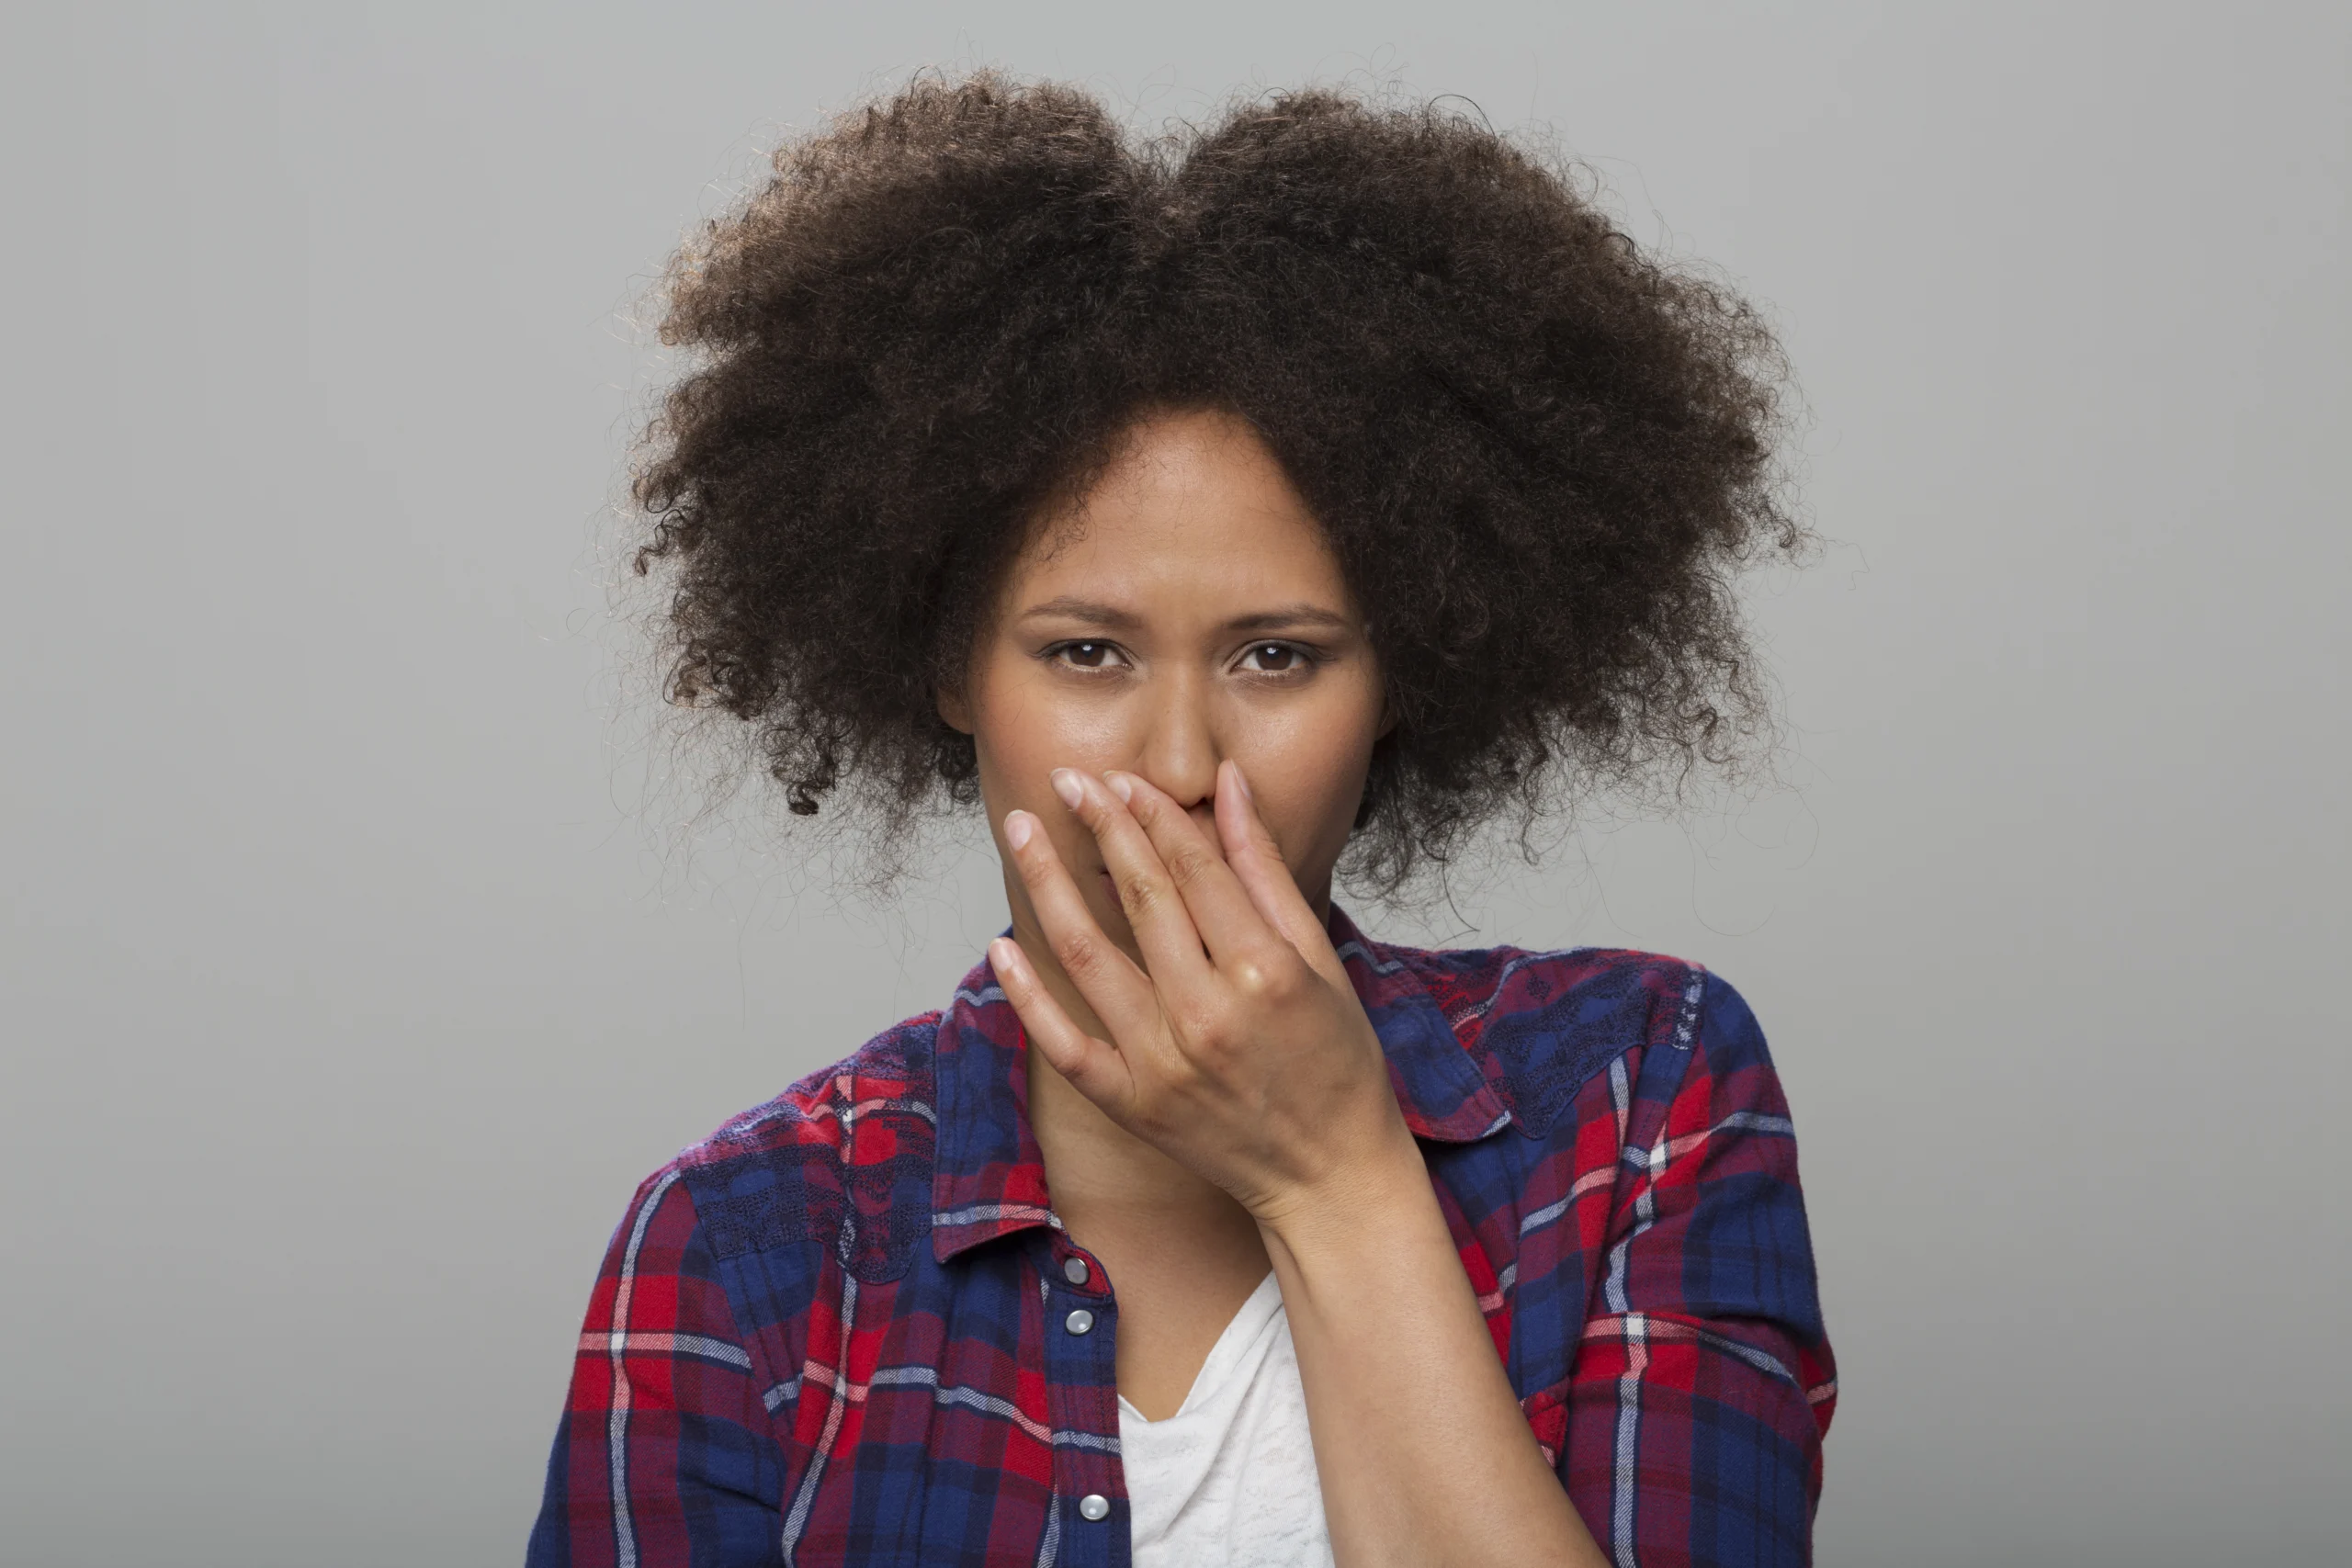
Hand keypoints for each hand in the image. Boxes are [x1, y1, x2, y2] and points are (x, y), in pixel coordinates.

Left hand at [989, 760, 1415, 1226]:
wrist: (1330, 1177)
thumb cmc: (1337, 1063)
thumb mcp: (1319, 958)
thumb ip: (1265, 870)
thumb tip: (1228, 785)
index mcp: (1265, 972)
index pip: (1194, 868)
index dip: (1153, 814)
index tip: (1122, 778)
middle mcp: (1208, 1014)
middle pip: (1141, 897)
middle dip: (1101, 826)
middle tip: (1068, 778)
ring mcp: (1162, 1064)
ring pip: (1088, 955)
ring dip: (1049, 885)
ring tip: (1023, 830)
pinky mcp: (1131, 1104)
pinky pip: (1062, 1043)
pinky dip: (1027, 995)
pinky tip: (1000, 945)